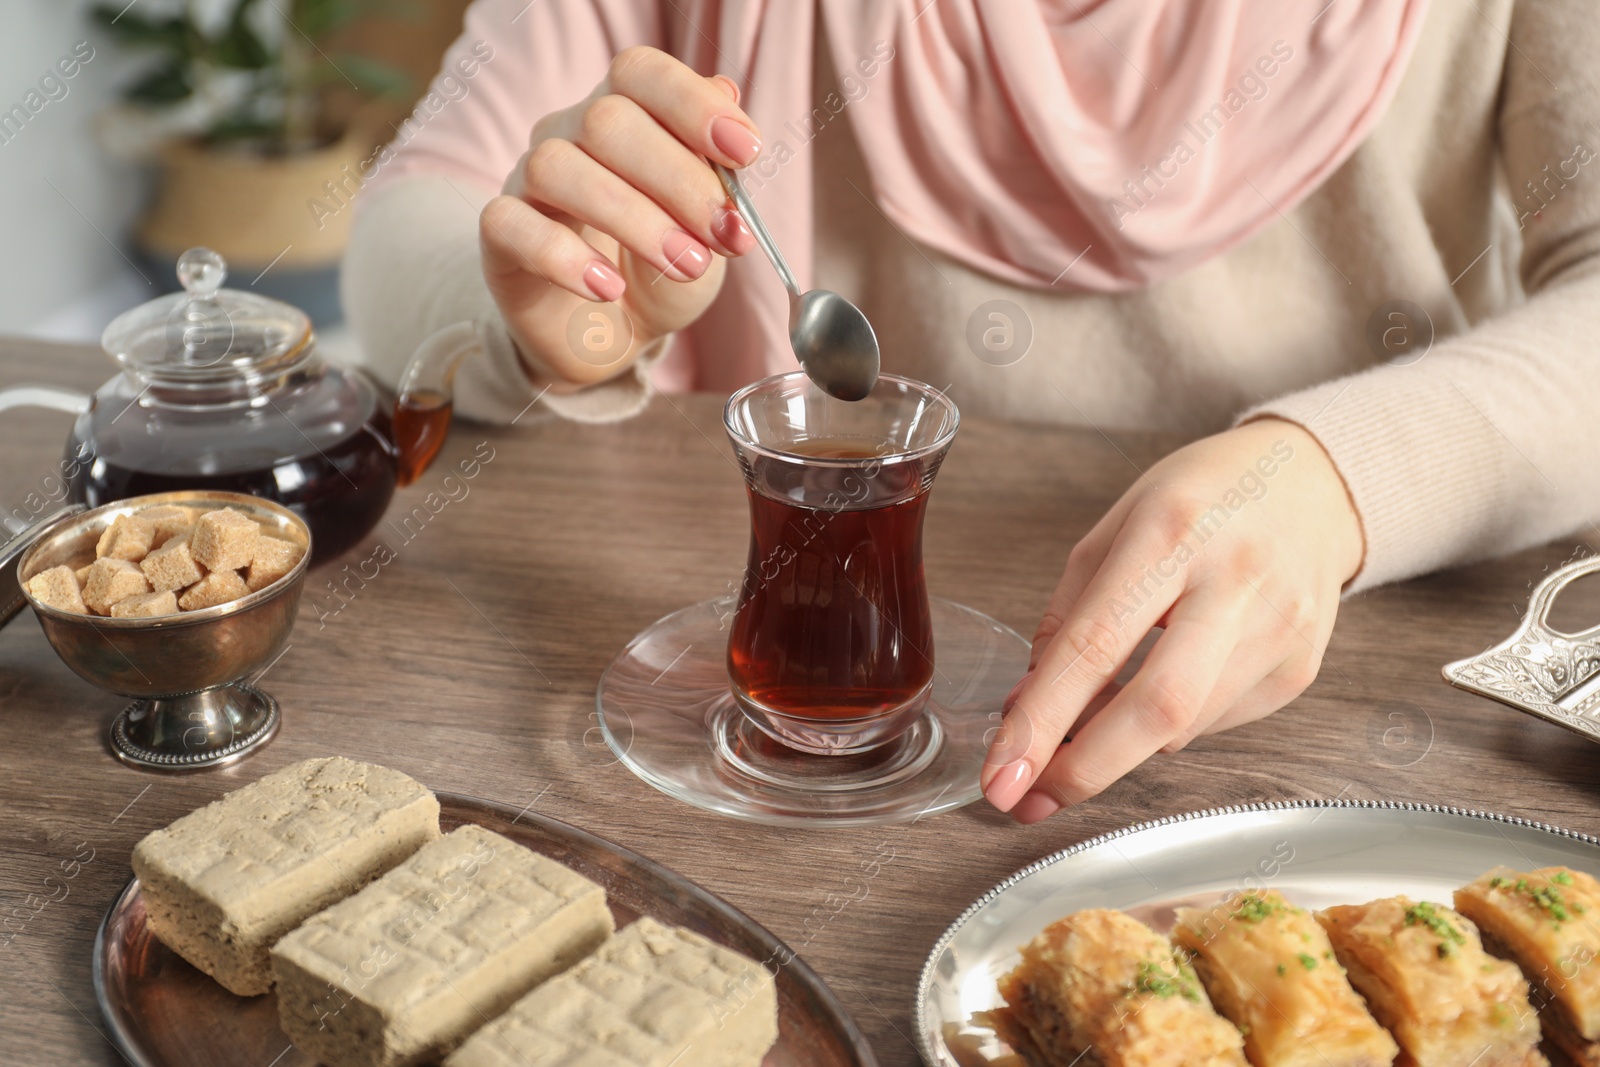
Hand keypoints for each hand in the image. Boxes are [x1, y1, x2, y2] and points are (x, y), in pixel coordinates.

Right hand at [478, 47, 760, 387]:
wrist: (618, 336)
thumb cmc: (661, 267)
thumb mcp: (706, 224)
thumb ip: (716, 166)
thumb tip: (727, 92)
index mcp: (621, 113)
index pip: (640, 74)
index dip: (692, 104)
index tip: (746, 152)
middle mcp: (567, 134)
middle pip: (606, 120)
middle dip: (678, 180)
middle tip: (724, 236)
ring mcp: (526, 181)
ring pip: (558, 168)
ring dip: (634, 220)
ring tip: (685, 266)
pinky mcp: (499, 237)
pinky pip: (514, 227)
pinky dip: (566, 259)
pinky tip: (609, 288)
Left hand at [980, 418, 1364, 822]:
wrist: (1310, 484)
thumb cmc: (1198, 500)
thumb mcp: (1114, 528)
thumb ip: (1067, 618)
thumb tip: (1026, 709)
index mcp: (1171, 531)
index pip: (1095, 644)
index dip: (1041, 721)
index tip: (1000, 774)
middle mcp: (1235, 579)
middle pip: (1157, 706)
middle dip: (1084, 767)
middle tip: (1030, 797)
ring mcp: (1279, 628)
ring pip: (1183, 727)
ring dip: (1118, 745)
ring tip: (1085, 728)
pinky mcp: (1302, 668)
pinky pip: (1214, 724)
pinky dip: (1168, 726)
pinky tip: (1159, 689)